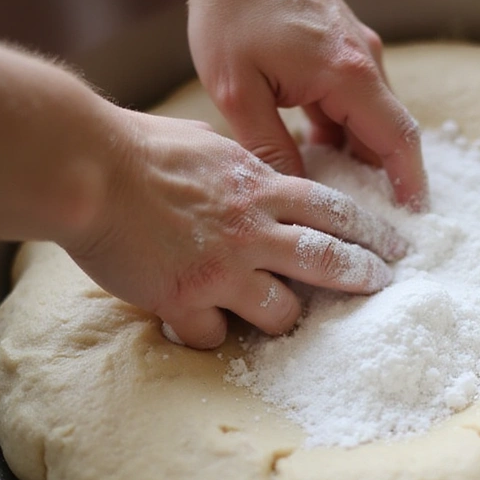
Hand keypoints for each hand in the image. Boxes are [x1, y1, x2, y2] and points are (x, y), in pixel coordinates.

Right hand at [66, 109, 406, 349]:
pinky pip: (214, 336)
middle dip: (361, 276)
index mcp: (258, 187)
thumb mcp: (206, 144)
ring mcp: (221, 268)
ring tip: (279, 316)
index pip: (333, 210)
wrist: (85, 168)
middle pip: (327, 261)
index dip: (370, 232)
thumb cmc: (138, 147)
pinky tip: (198, 323)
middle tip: (378, 286)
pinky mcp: (184, 300)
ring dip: (284, 316)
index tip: (394, 247)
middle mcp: (251, 230)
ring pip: (283, 311)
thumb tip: (254, 170)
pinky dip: (211, 333)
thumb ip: (240, 165)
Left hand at [187, 0, 428, 210]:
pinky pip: (353, 100)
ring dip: (360, 156)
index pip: (398, 140)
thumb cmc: (230, 13)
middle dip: (385, 180)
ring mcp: (355, 51)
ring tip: (341, 199)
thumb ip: (270, 147)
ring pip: (371, 117)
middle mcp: (363, 61)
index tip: (413, 221)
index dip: (410, 185)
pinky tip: (317, 155)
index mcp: (347, 73)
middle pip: (388, 133)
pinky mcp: (339, 46)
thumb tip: (296, 194)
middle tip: (372, 224)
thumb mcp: (238, 91)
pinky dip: (344, 131)